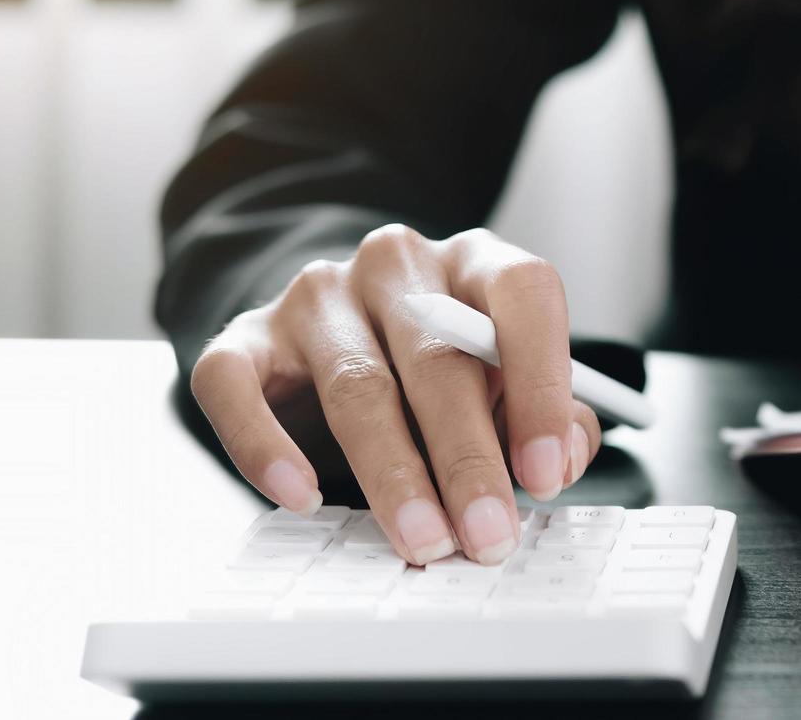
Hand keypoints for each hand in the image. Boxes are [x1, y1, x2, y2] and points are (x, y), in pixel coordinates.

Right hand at [190, 225, 600, 564]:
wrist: (334, 336)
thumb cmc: (439, 369)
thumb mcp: (508, 383)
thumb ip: (553, 416)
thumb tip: (563, 459)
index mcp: (476, 262)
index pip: (524, 296)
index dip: (541, 386)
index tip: (546, 472)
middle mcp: (396, 265)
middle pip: (439, 358)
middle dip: (468, 459)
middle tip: (487, 534)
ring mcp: (316, 294)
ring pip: (357, 385)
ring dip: (394, 473)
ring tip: (423, 538)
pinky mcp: (245, 336)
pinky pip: (237, 388)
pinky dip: (266, 447)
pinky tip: (301, 496)